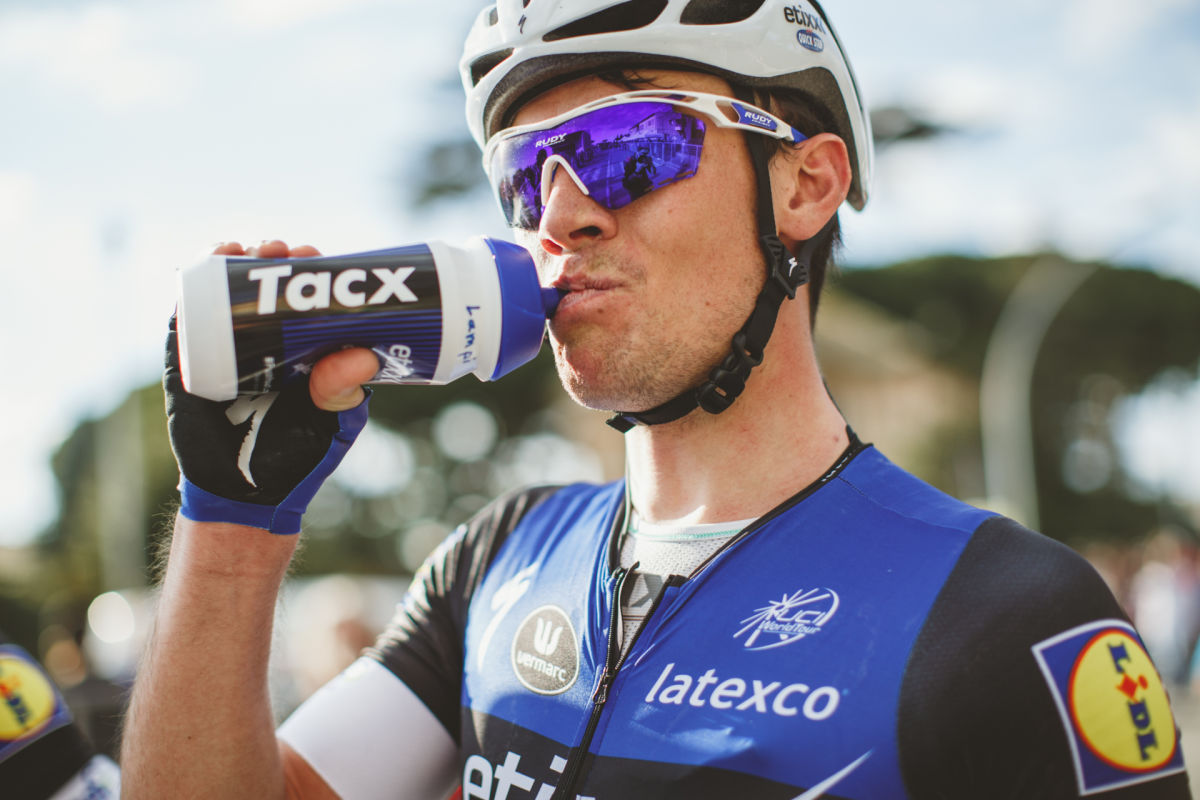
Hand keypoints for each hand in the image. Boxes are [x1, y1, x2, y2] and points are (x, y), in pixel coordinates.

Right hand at [164, 240, 377, 533]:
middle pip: (266, 284)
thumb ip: (343, 389)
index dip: (309, 270)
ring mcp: (225, 346)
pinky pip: (188, 314)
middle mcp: (266, 340)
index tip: (315, 254)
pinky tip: (207, 261)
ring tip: (246, 248)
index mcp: (305, 347)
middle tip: (283, 249)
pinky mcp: (189, 359)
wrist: (247, 493)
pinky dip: (194, 284)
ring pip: (226, 290)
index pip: (306, 296)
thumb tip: (361, 353)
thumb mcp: (333, 418)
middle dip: (273, 257)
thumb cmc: (300, 454)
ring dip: (234, 259)